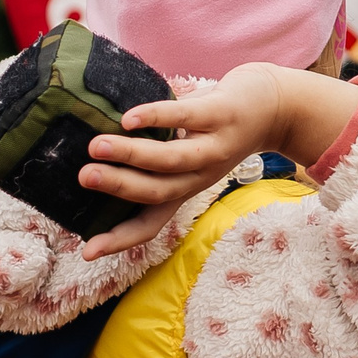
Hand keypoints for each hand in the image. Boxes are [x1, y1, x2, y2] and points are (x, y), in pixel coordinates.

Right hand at [74, 65, 357, 259]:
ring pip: (170, 159)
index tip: (87, 252)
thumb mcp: (187, 149)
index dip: (120, 240)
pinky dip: (155, 118)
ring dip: (131, 155)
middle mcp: (201, 175)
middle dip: (118, 187)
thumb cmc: (216, 127)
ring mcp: (215, 146)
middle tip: (82, 177)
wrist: (275, 105)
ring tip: (95, 146)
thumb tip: (90, 149)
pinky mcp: (222, 114)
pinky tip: (128, 119)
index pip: (151, 224)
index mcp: (187, 188)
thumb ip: (150, 152)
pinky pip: (185, 118)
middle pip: (157, 192)